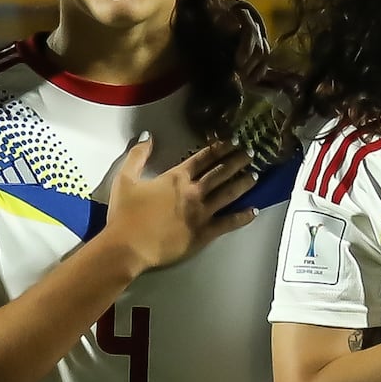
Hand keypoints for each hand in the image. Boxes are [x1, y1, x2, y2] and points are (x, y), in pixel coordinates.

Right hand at [94, 134, 260, 278]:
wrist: (128, 246)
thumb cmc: (125, 213)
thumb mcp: (124, 179)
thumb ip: (137, 155)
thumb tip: (148, 136)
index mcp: (176, 177)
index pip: (202, 158)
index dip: (219, 148)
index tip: (232, 141)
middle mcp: (193, 191)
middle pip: (220, 173)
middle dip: (237, 161)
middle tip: (250, 154)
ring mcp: (201, 212)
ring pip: (229, 194)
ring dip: (243, 183)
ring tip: (255, 176)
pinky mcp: (204, 233)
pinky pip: (228, 223)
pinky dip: (243, 217)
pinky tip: (254, 211)